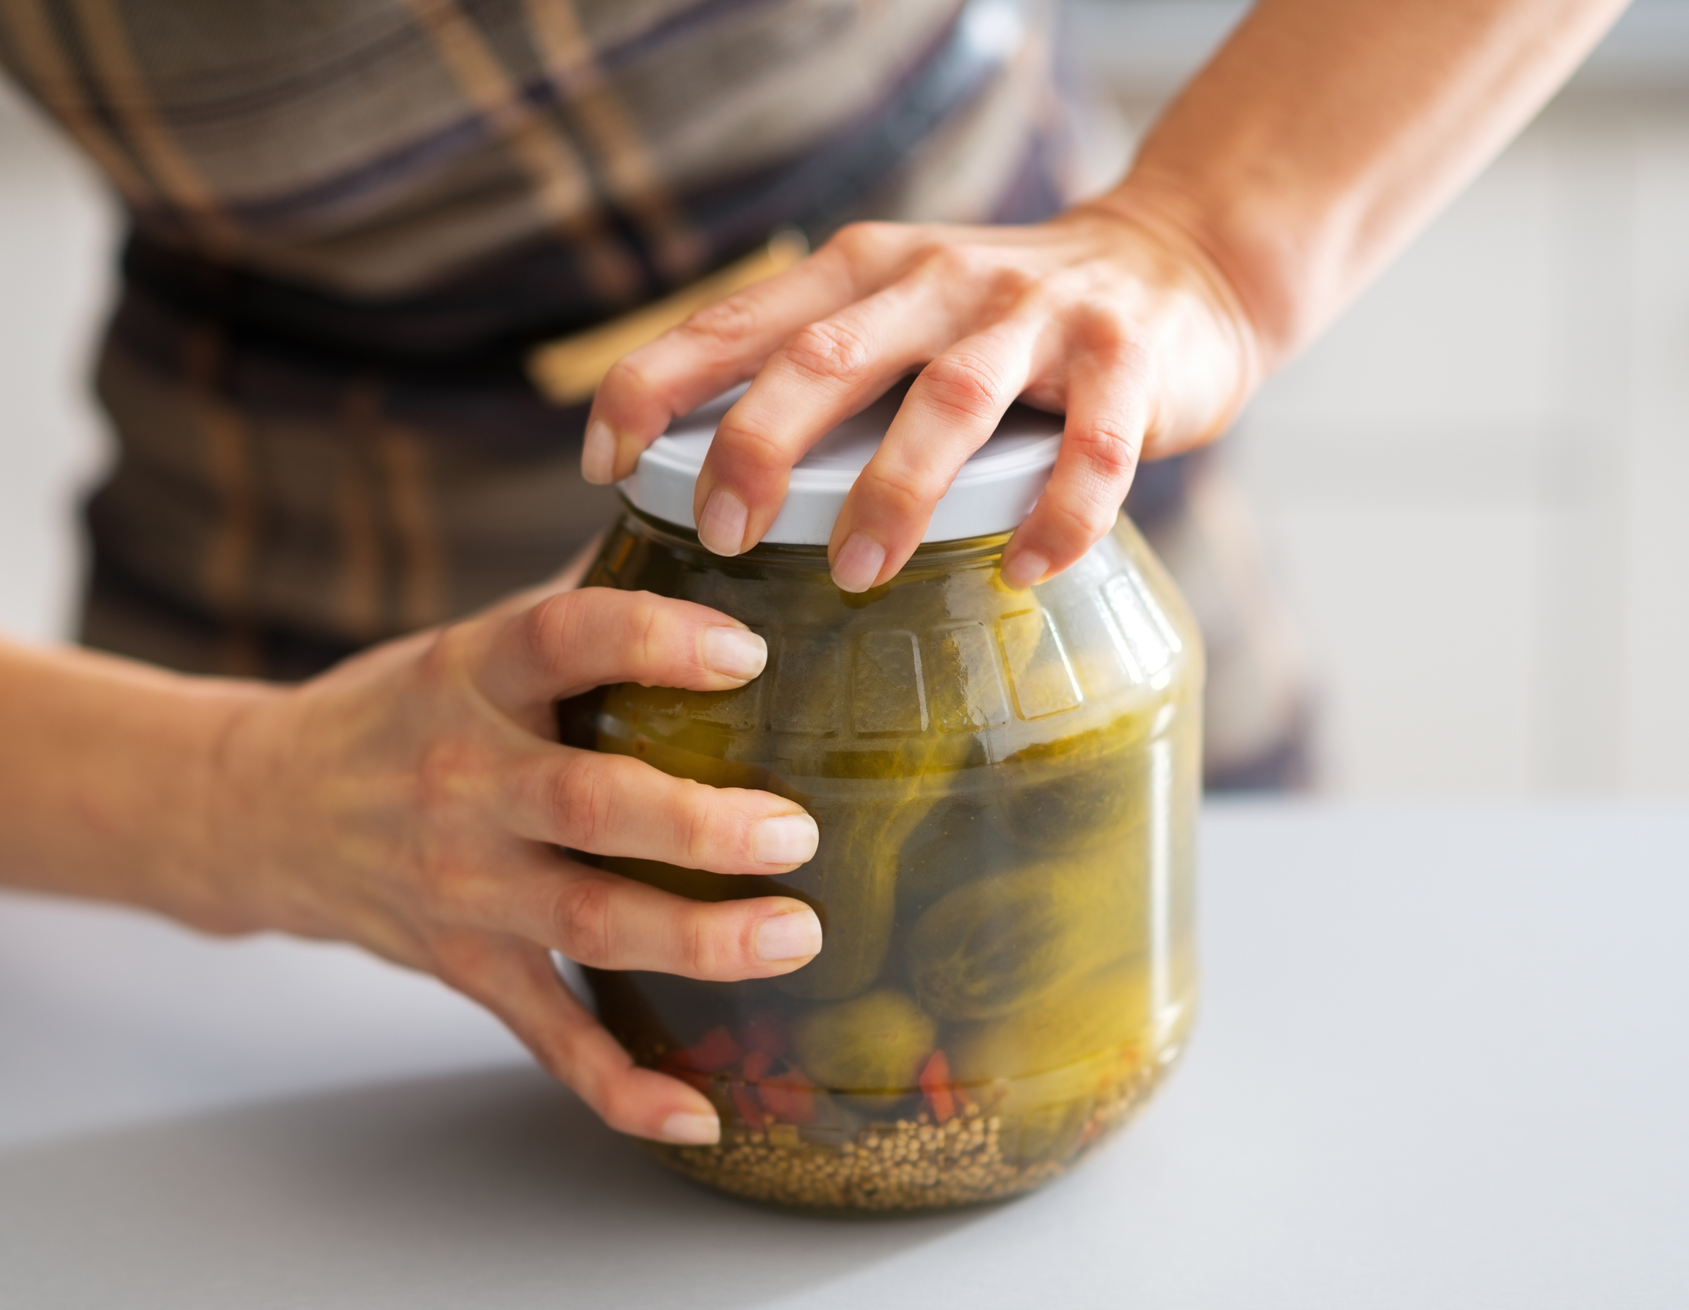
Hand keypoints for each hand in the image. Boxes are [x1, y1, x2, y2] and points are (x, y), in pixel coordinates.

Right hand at [206, 575, 822, 1145]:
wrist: (260, 809)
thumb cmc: (394, 715)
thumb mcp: (466, 643)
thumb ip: (577, 609)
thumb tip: (713, 543)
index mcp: (471, 676)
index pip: (560, 639)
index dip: (652, 639)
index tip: (745, 651)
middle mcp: (462, 779)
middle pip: (588, 802)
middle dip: (699, 823)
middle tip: (796, 831)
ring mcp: (461, 883)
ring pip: (586, 920)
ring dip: (695, 938)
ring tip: (794, 936)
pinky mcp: (463, 963)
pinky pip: (546, 1034)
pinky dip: (618, 1084)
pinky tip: (699, 1109)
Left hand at [582, 192, 1262, 591]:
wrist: (1175, 263)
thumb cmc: (996, 326)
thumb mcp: (892, 316)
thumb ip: (812, 372)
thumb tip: (693, 482)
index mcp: (860, 274)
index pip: (733, 321)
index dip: (656, 386)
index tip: (607, 465)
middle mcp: (936, 281)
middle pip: (826, 358)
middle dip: (759, 447)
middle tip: (720, 535)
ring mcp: (1033, 317)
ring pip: (947, 401)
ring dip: (895, 492)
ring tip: (854, 573)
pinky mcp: (1125, 360)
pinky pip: (1089, 448)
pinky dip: (1057, 514)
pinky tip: (1023, 572)